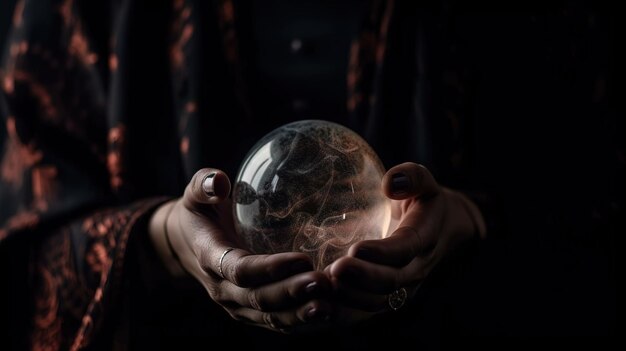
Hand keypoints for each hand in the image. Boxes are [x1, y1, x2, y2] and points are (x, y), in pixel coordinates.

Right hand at [148, 168, 332, 332]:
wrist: (186, 245)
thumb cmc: (199, 213)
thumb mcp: (195, 194)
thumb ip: (203, 184)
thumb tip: (218, 181)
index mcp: (211, 258)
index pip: (241, 270)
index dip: (270, 268)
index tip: (303, 259)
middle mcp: (222, 289)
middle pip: (259, 298)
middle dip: (292, 293)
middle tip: (324, 283)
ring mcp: (236, 305)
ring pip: (269, 317)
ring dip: (300, 314)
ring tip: (330, 306)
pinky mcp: (250, 312)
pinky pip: (276, 323)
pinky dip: (301, 322)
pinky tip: (329, 315)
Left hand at [325, 162, 485, 323]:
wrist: (441, 232)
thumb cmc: (423, 202)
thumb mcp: (424, 182)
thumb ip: (412, 177)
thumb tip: (392, 182)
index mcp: (424, 237)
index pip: (405, 249)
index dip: (382, 252)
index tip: (356, 248)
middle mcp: (415, 269)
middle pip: (390, 282)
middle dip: (362, 278)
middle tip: (334, 270)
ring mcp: (402, 290)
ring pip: (376, 303)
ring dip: (349, 300)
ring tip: (323, 289)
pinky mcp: (386, 300)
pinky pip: (365, 314)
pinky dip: (342, 315)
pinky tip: (318, 309)